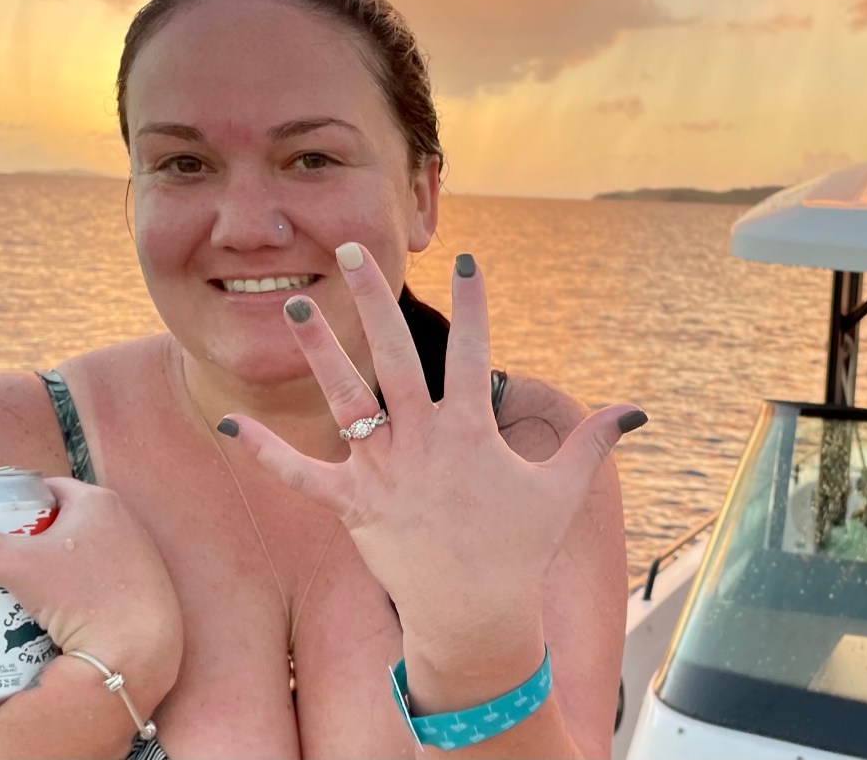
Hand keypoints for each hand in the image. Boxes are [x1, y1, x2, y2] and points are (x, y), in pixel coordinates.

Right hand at [0, 477, 182, 698]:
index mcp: (98, 501)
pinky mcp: (143, 590)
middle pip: (62, 523)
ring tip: (16, 588)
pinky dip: (74, 588)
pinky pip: (98, 579)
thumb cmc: (83, 595)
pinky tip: (53, 608)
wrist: (138, 650)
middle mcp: (124, 521)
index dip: (14, 505)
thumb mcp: (17, 566)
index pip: (46, 491)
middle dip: (28, 540)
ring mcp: (138, 556)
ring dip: (51, 566)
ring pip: (81, 553)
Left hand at [222, 246, 644, 671]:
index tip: (466, 259)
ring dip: (319, 350)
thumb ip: (594, 441)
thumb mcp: (563, 489)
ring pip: (345, 398)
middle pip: (394, 354)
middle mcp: (422, 440)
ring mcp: (384, 472)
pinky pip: (302, 476)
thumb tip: (638, 412)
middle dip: (372, 298)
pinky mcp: (352, 507)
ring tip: (296, 304)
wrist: (476, 616)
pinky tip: (229, 422)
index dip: (472, 304)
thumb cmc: (520, 548)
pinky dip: (266, 453)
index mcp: (469, 431)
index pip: (471, 351)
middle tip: (351, 250)